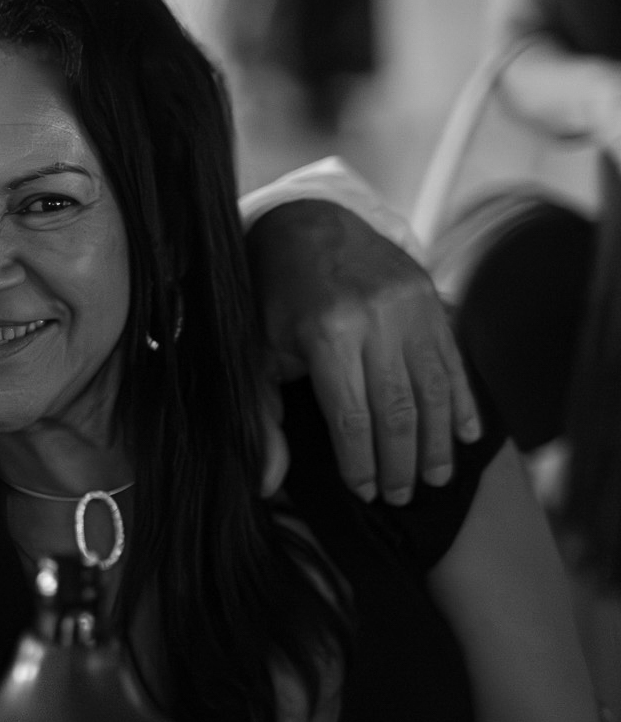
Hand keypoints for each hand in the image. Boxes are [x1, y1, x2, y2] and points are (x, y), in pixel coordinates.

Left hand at [248, 198, 479, 504]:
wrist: (306, 224)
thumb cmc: (272, 299)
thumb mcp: (254, 354)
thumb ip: (260, 418)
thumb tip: (267, 482)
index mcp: (327, 334)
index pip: (352, 417)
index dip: (361, 462)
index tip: (366, 492)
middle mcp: (376, 319)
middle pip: (398, 409)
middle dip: (402, 461)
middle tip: (401, 497)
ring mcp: (411, 306)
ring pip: (433, 388)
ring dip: (438, 441)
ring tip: (434, 479)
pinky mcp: (432, 297)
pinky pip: (453, 359)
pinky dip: (462, 401)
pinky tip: (467, 435)